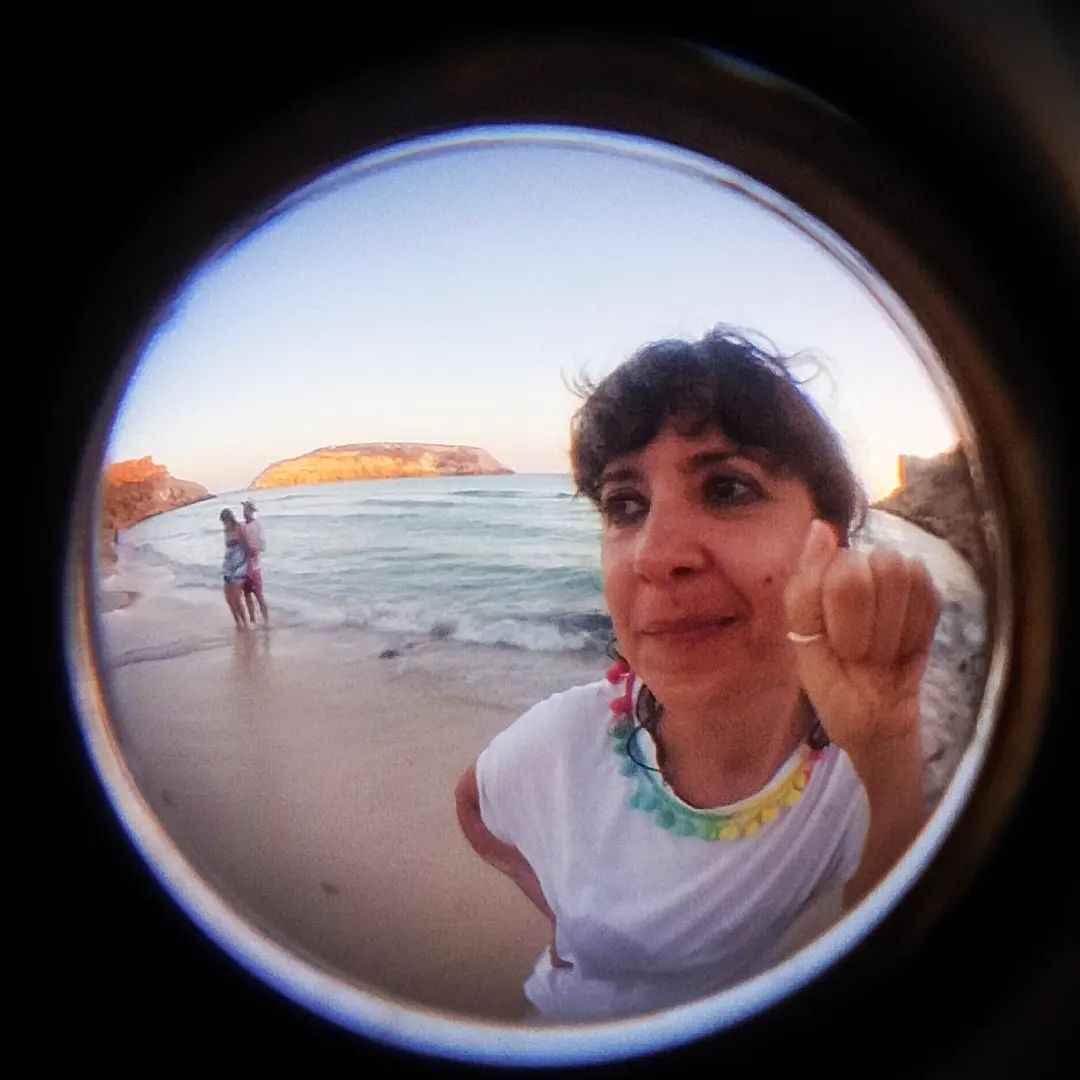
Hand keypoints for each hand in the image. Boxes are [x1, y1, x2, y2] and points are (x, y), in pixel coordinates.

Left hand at [783, 520, 940, 752]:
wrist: (870, 720)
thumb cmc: (830, 680)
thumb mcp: (804, 640)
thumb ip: (807, 586)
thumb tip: (819, 527)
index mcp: (822, 571)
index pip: (843, 567)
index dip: (842, 617)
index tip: (834, 645)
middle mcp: (860, 564)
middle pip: (882, 564)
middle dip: (871, 623)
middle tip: (860, 651)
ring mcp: (897, 578)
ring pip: (909, 577)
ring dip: (894, 629)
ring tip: (880, 651)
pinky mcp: (929, 598)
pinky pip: (931, 599)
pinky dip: (915, 634)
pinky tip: (901, 649)